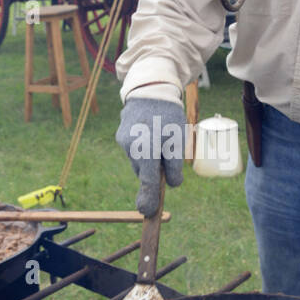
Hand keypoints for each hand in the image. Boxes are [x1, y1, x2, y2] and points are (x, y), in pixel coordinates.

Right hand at [116, 97, 185, 215]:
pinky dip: (142, 148)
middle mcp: (131, 147)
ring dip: (148, 158)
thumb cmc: (168, 115)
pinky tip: (150, 132)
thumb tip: (171, 185)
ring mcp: (123, 141)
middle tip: (168, 153)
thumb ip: (175, 166)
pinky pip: (133, 150)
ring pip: (138, 161)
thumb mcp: (179, 141)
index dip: (149, 198)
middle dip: (154, 170)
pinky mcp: (120, 135)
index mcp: (147, 149)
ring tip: (160, 137)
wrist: (151, 87)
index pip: (147, 181)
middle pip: (143, 171)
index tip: (147, 212)